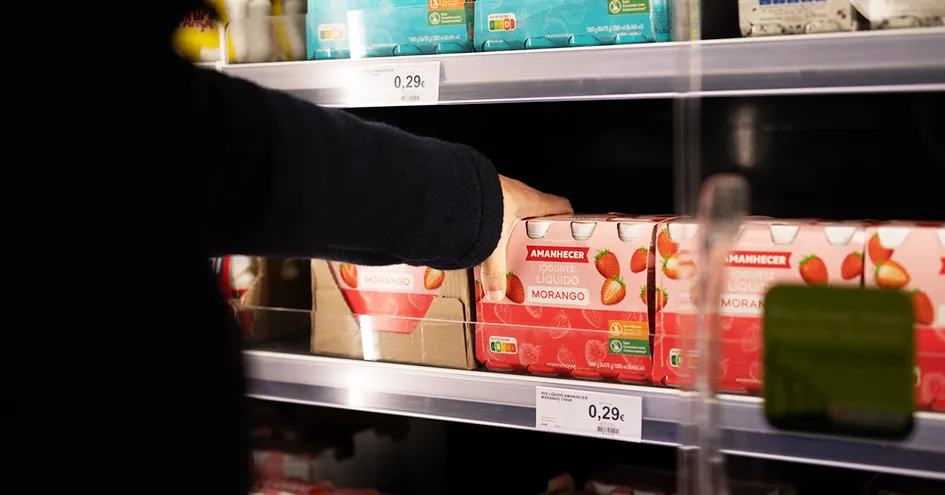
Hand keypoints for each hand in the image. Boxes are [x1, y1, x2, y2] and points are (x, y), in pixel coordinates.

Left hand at [481, 175, 571, 301]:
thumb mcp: (493, 244)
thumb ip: (495, 270)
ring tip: (513, 248)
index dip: (568, 221)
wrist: (455, 186)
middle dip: (540, 233)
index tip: (568, 238)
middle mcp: (520, 193)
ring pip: (519, 211)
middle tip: (538, 252)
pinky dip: (499, 222)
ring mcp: (503, 190)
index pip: (562, 206)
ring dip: (518, 228)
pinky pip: (500, 207)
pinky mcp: (487, 191)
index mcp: (532, 201)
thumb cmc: (483, 204)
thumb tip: (497, 294)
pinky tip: (490, 236)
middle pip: (540, 213)